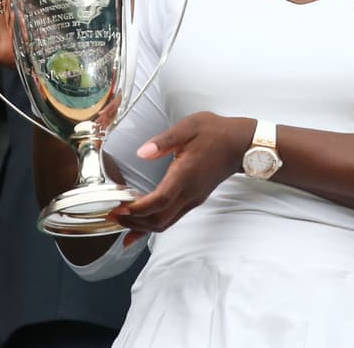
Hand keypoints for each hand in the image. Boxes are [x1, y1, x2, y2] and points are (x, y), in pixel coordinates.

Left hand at [112, 113, 254, 234]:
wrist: (241, 143)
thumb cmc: (216, 133)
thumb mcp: (189, 127)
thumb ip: (164, 141)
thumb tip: (142, 153)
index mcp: (185, 175)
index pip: (158, 201)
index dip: (136, 209)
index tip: (118, 208)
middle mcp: (189, 192)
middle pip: (158, 220)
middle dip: (133, 222)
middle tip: (112, 216)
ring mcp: (193, 198)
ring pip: (165, 224)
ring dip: (142, 227)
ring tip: (122, 222)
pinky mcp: (194, 199)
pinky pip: (171, 219)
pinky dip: (153, 225)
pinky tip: (141, 226)